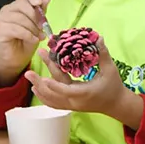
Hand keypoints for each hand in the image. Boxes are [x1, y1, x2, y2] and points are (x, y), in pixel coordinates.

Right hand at [0, 0, 49, 85]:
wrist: (18, 58)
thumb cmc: (28, 40)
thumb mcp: (38, 24)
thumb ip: (41, 11)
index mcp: (19, 4)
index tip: (39, 3)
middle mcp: (8, 9)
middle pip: (24, 5)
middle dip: (36, 17)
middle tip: (43, 28)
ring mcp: (1, 18)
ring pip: (21, 18)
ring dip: (33, 29)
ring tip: (39, 36)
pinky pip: (17, 29)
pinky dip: (28, 35)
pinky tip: (33, 40)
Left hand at [26, 39, 142, 128]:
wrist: (115, 104)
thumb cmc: (113, 86)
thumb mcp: (110, 69)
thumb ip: (103, 54)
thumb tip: (99, 38)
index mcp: (84, 93)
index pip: (65, 90)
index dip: (53, 85)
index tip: (42, 77)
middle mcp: (75, 101)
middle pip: (53, 94)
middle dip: (40, 82)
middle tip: (28, 72)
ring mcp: (71, 105)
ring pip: (51, 100)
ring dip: (39, 89)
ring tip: (30, 77)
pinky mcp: (70, 105)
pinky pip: (53, 103)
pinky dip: (44, 97)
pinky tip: (36, 89)